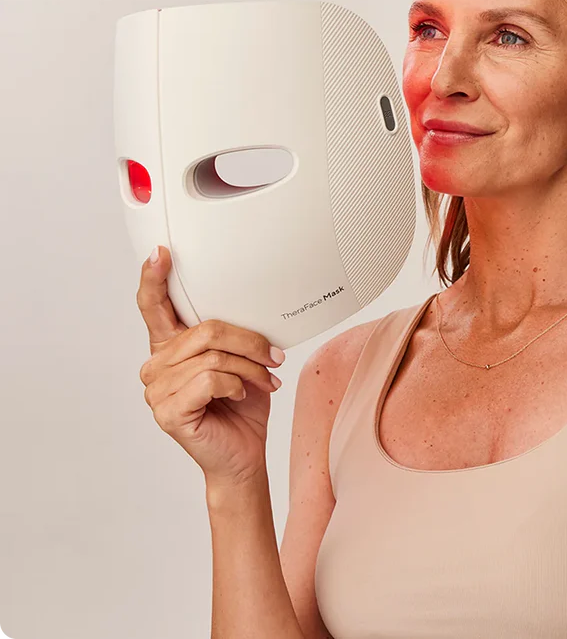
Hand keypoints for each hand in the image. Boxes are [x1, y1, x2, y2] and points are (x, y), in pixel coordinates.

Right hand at [136, 245, 284, 486]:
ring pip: (213, 356)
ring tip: (264, 381)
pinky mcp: (167, 411)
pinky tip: (243, 395)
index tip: (161, 252)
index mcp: (170, 347)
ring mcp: (156, 390)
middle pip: (206, 330)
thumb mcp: (241, 359)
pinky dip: (238, 384)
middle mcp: (156, 365)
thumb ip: (229, 334)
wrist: (243, 454)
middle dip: (249, 343)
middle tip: (273, 359)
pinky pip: (210, 379)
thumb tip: (248, 306)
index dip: (154, 277)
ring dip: (250, 368)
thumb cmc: (241, 405)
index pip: (154, 306)